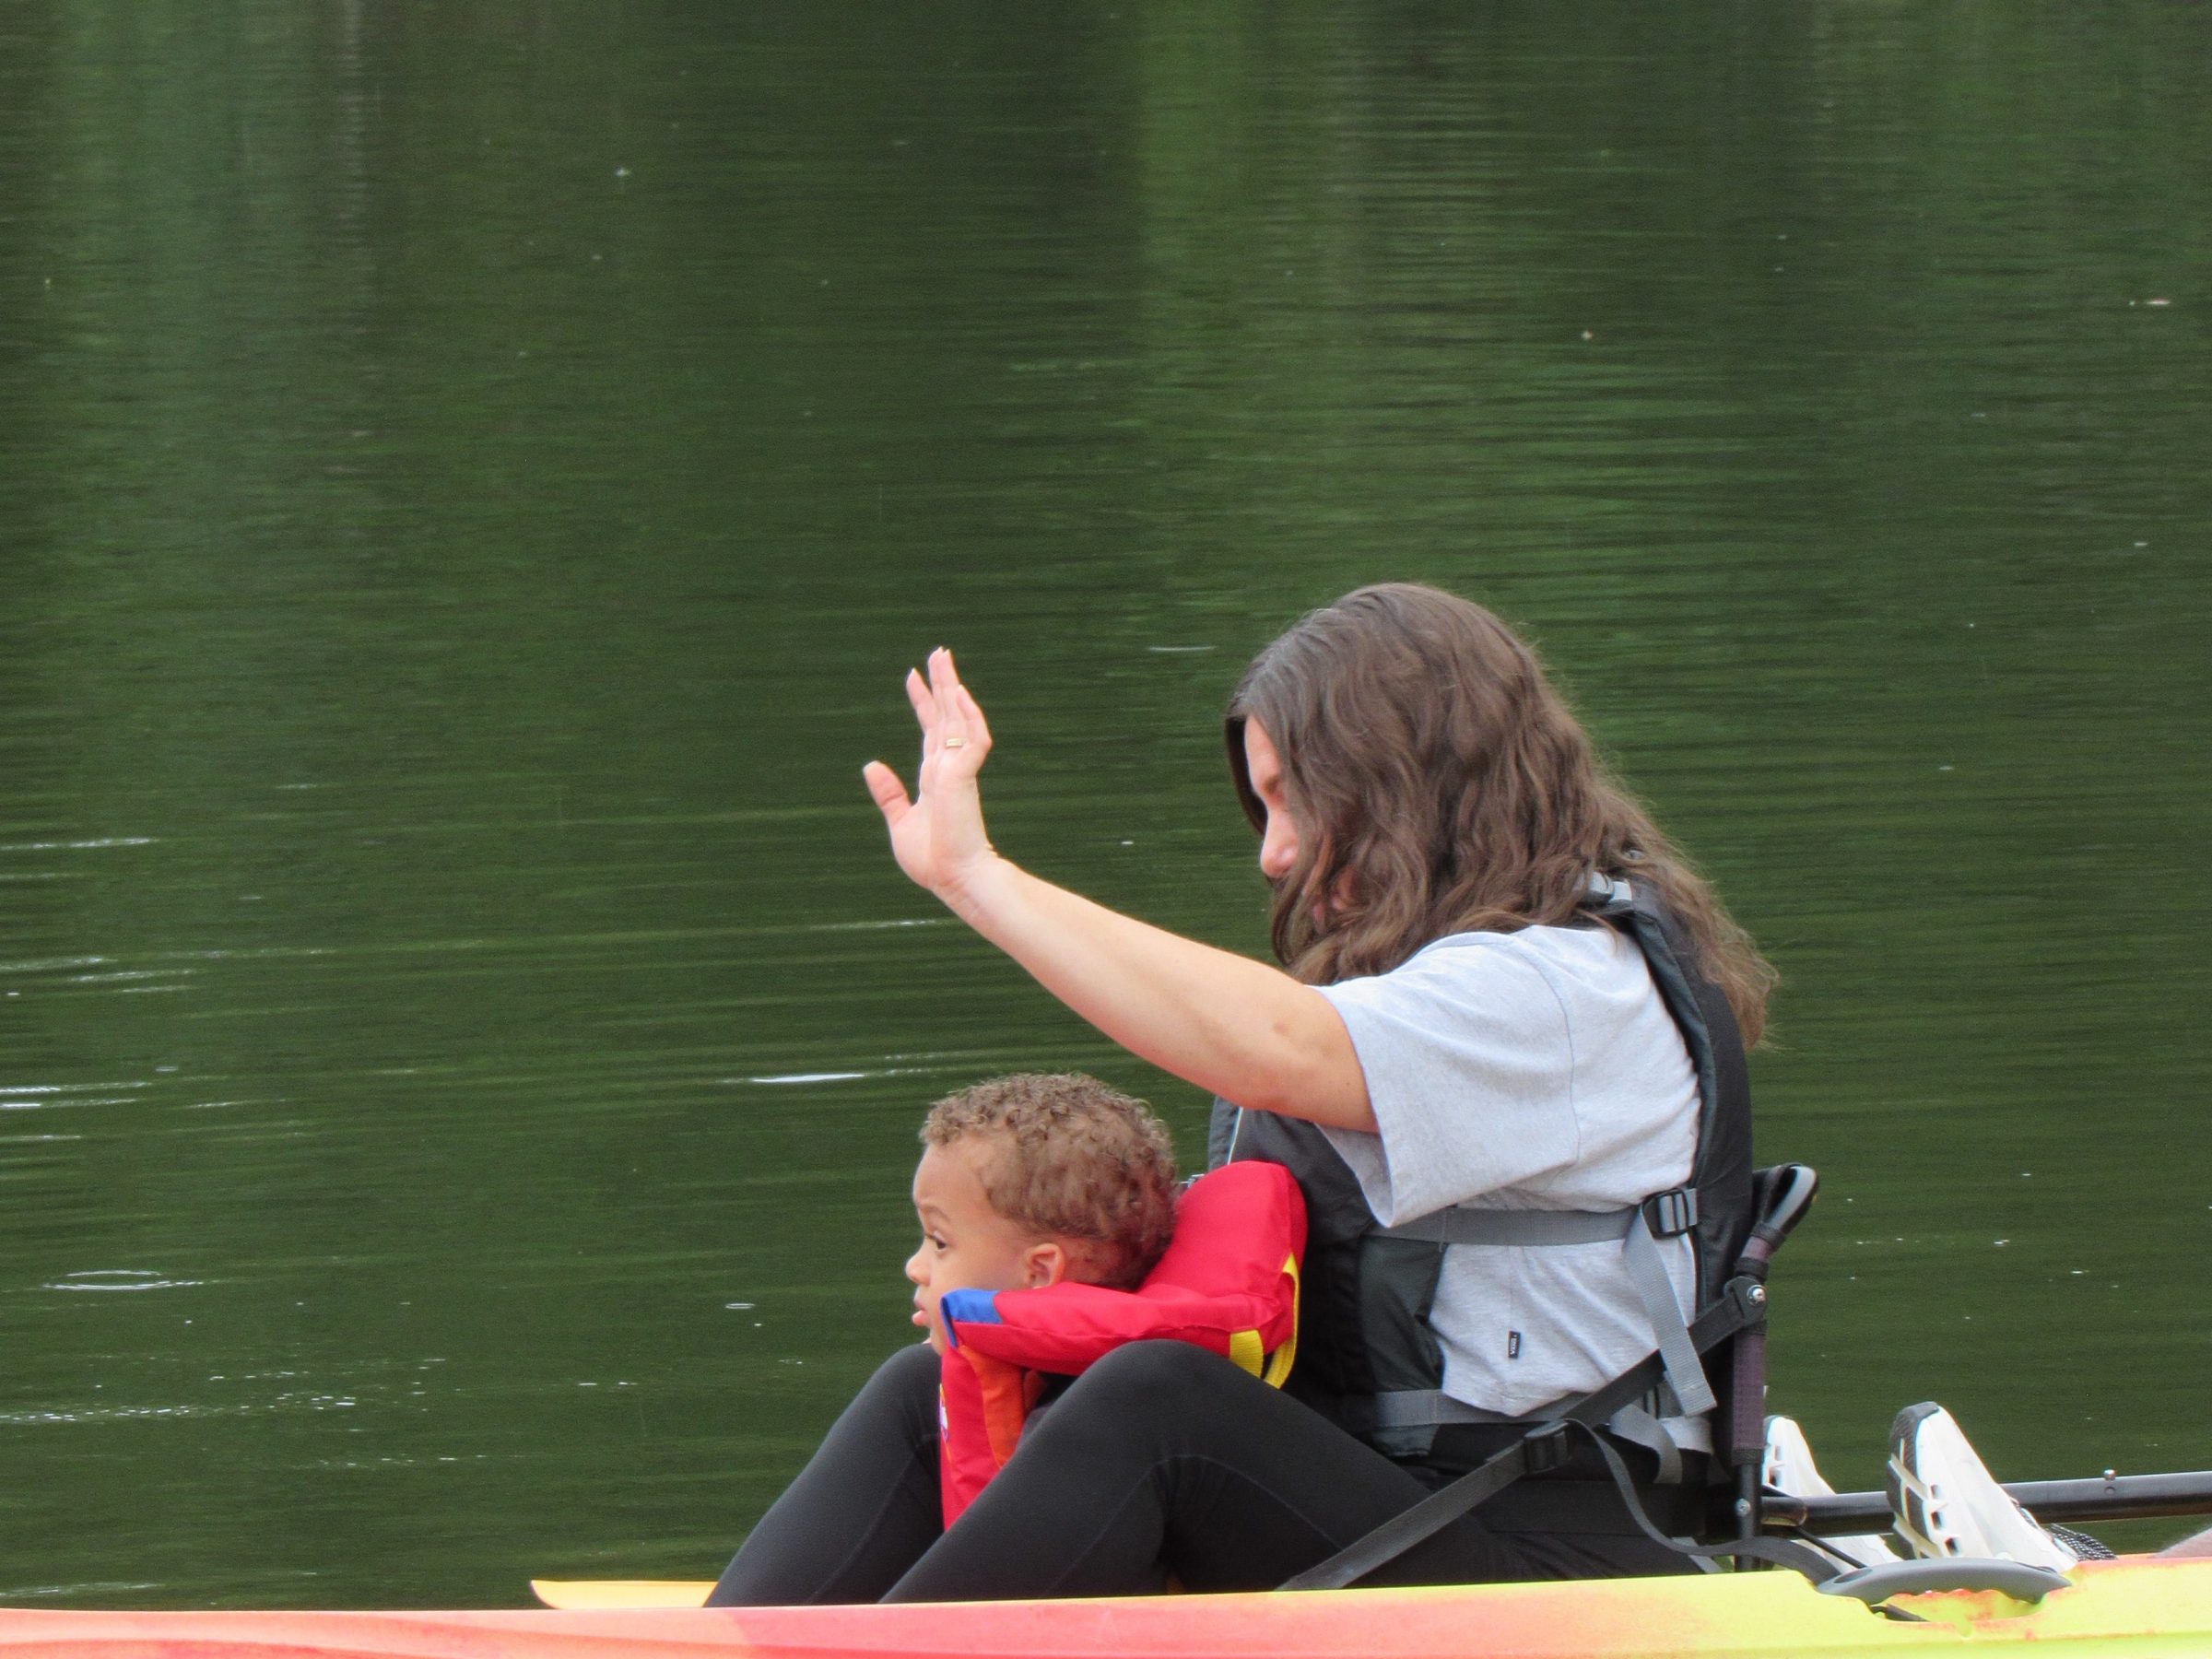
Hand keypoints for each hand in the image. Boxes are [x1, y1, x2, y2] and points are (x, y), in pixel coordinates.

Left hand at [863, 647, 997, 899]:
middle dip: (941, 683)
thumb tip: (871, 764)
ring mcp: (959, 769)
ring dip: (951, 686)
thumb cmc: (933, 860)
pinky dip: (968, 714)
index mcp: (934, 776)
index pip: (930, 729)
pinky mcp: (965, 775)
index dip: (923, 701)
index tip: (914, 676)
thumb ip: (889, 793)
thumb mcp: (900, 822)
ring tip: (943, 657)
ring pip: (958, 717)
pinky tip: (959, 692)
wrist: (954, 879)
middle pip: (946, 714)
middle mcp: (948, 766)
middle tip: (938, 652)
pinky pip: (972, 737)